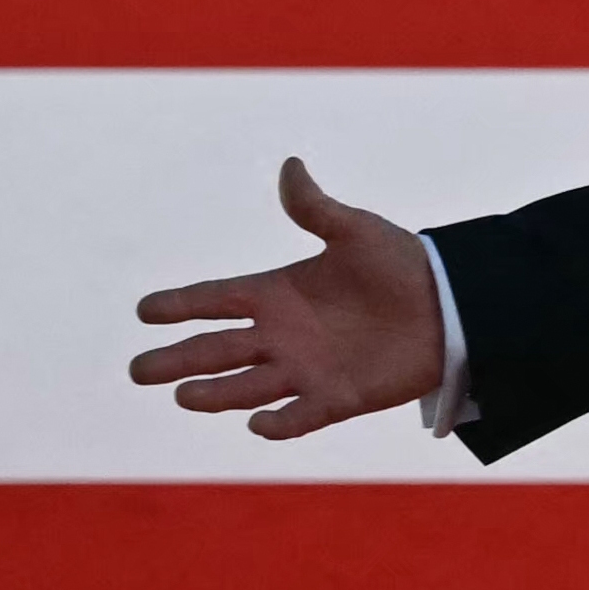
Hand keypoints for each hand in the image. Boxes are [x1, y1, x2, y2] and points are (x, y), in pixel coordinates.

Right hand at [130, 156, 449, 440]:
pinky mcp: (337, 397)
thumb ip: (317, 209)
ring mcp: (305, 369)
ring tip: (184, 396)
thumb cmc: (401, 265)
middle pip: (215, 350)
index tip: (144, 310)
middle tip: (137, 371)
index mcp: (276, 293)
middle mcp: (280, 335)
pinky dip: (279, 423)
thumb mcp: (356, 232)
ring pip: (246, 387)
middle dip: (175, 360)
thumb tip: (292, 166)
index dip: (179, 304)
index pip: (215, 300)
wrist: (451, 305)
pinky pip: (301, 415)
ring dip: (215, 393)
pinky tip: (258, 424)